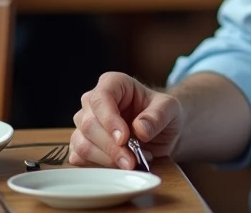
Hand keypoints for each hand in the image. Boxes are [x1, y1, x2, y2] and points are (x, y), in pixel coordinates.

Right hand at [69, 72, 183, 169]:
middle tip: (131, 160)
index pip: (100, 98)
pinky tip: (117, 166)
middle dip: (111, 147)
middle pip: (89, 124)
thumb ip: (158, 116)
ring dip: (106, 159)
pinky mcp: (82, 144)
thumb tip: (140, 129)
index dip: (109, 120)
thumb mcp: (170, 109)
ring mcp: (85, 123)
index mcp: (113, 83)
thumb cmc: (162, 113)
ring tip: (131, 163)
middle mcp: (93, 102)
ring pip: (82, 144)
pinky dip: (98, 166)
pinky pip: (79, 158)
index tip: (124, 138)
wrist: (161, 132)